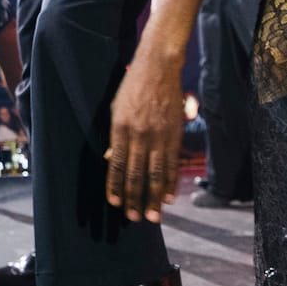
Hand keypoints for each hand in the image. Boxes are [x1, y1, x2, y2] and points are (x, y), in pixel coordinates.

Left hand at [105, 55, 183, 222]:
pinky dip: (170, 182)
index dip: (116, 186)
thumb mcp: (115, 110)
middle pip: (136, 173)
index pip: (117, 164)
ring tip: (152, 216)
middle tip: (134, 218)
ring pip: (156, 173)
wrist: (158, 68)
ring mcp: (159, 135)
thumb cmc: (131, 88)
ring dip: (153, 197)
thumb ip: (114, 137)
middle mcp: (140, 134)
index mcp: (120, 128)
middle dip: (135, 198)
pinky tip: (168, 197)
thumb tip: (111, 161)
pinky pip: (172, 163)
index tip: (116, 203)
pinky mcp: (174, 134)